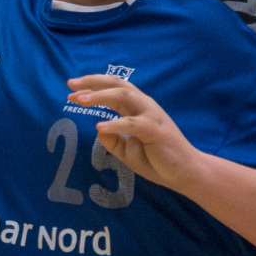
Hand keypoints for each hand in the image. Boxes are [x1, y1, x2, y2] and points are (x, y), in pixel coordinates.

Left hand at [67, 75, 201, 189]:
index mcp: (137, 108)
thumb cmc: (158, 161)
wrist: (185, 173)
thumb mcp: (128, 151)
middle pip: (117, 85)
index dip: (91, 87)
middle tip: (71, 86)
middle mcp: (144, 106)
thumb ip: (113, 141)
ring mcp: (151, 116)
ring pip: (124, 97)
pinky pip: (133, 123)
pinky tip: (100, 126)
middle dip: (92, 82)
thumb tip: (98, 130)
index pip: (113, 89)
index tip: (71, 92)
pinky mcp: (156, 130)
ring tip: (81, 101)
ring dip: (100, 96)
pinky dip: (116, 123)